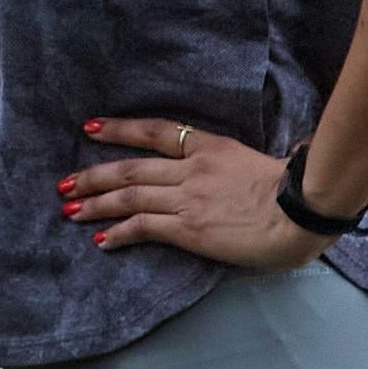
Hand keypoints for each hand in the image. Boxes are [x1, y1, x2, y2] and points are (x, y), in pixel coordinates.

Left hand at [64, 114, 336, 271]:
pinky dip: (119, 233)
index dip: (119, 129)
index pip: (154, 132)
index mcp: (210, 147)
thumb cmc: (293, 191)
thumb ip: (231, 165)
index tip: (91, 128)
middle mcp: (191, 169)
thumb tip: (225, 174)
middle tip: (65, 184)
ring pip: (129, 197)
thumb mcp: (257, 162)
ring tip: (71, 211)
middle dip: (93, 176)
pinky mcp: (189, 228)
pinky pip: (143, 227)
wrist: (301, 211)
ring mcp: (187, 198)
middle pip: (130, 169)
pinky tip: (102, 240)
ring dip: (96, 204)